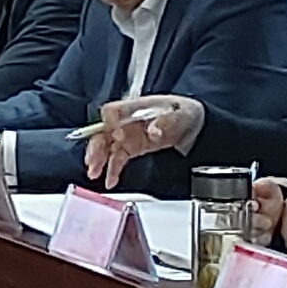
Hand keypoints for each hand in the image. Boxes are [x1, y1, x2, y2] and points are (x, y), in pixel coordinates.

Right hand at [80, 95, 202, 184]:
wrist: (192, 124)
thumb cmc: (182, 112)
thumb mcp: (177, 113)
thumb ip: (163, 122)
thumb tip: (154, 131)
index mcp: (134, 108)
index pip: (113, 111)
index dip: (110, 121)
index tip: (114, 132)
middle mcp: (126, 122)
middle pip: (103, 131)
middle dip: (96, 146)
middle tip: (94, 159)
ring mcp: (127, 136)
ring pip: (106, 147)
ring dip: (98, 160)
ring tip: (95, 172)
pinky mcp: (131, 148)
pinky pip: (116, 159)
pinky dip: (112, 170)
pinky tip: (110, 179)